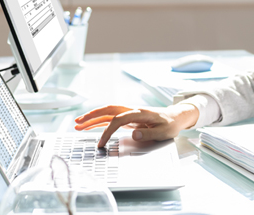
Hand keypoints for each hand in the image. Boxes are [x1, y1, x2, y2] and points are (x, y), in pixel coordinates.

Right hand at [74, 104, 199, 147]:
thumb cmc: (170, 124)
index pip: (118, 120)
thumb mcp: (163, 132)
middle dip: (92, 116)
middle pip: (108, 110)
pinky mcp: (128, 118)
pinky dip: (100, 121)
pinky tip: (90, 126)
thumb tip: (134, 136)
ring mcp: (129, 113)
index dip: (108, 131)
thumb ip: (148, 134)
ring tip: (78, 124)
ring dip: (92, 117)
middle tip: (78, 123)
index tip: (101, 143)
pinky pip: (111, 118)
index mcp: (140, 113)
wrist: (176, 117)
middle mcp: (132, 110)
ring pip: (107, 113)